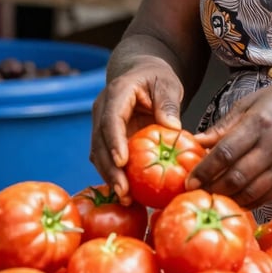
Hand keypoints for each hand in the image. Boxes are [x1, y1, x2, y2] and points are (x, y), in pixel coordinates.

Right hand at [90, 56, 184, 201]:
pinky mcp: (106, 139)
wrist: (141, 73)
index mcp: (117, 93)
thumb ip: (168, 104)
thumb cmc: (157, 77)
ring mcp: (101, 126)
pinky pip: (106, 160)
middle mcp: (102, 111)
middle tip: (124, 192)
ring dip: (110, 177)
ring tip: (126, 199)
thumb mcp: (167, 83)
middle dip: (110, 169)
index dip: (114, 141)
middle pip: (100, 143)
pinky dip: (115, 176)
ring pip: (98, 155)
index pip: (111, 119)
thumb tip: (173, 128)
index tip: (122, 162)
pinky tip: (127, 195)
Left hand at [186, 80, 271, 209]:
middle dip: (213, 188)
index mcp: (258, 123)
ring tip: (213, 198)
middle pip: (236, 176)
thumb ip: (224, 125)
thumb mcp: (251, 103)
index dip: (205, 170)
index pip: (225, 152)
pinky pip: (267, 196)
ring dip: (229, 199)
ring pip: (251, 191)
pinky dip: (248, 202)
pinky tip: (235, 200)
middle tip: (197, 193)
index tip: (189, 181)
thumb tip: (196, 141)